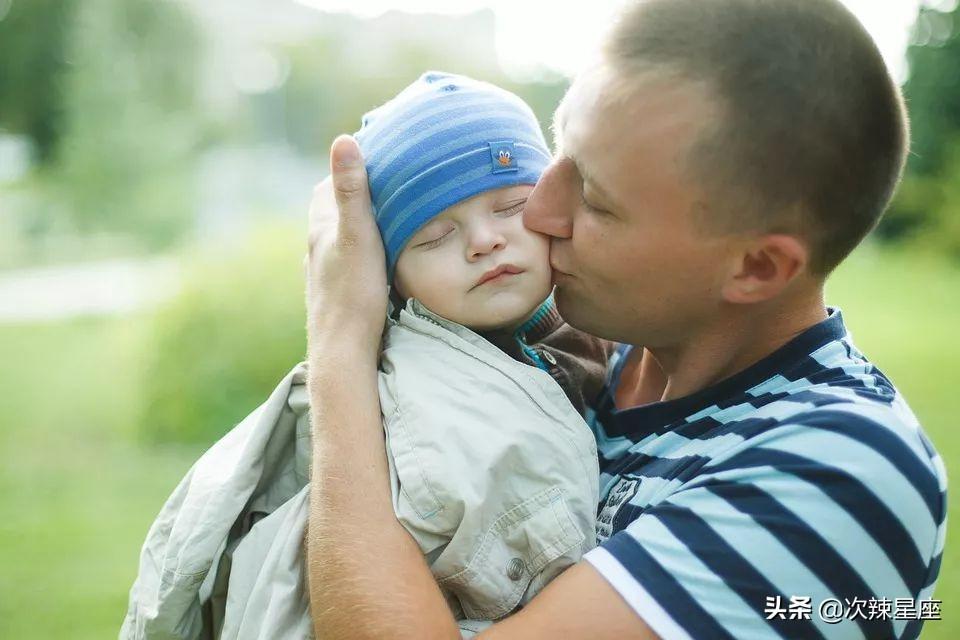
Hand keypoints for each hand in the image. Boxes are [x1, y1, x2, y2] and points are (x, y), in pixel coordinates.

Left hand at [306, 135, 386, 349]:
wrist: (344, 352)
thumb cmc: (353, 295)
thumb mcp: (358, 236)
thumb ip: (351, 191)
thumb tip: (344, 140)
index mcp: (320, 231)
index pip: (326, 187)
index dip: (347, 170)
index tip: (372, 157)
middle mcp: (317, 251)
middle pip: (334, 213)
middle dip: (355, 198)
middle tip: (387, 185)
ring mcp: (325, 275)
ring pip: (341, 241)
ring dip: (360, 228)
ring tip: (389, 218)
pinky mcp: (337, 295)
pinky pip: (350, 263)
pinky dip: (364, 252)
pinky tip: (380, 260)